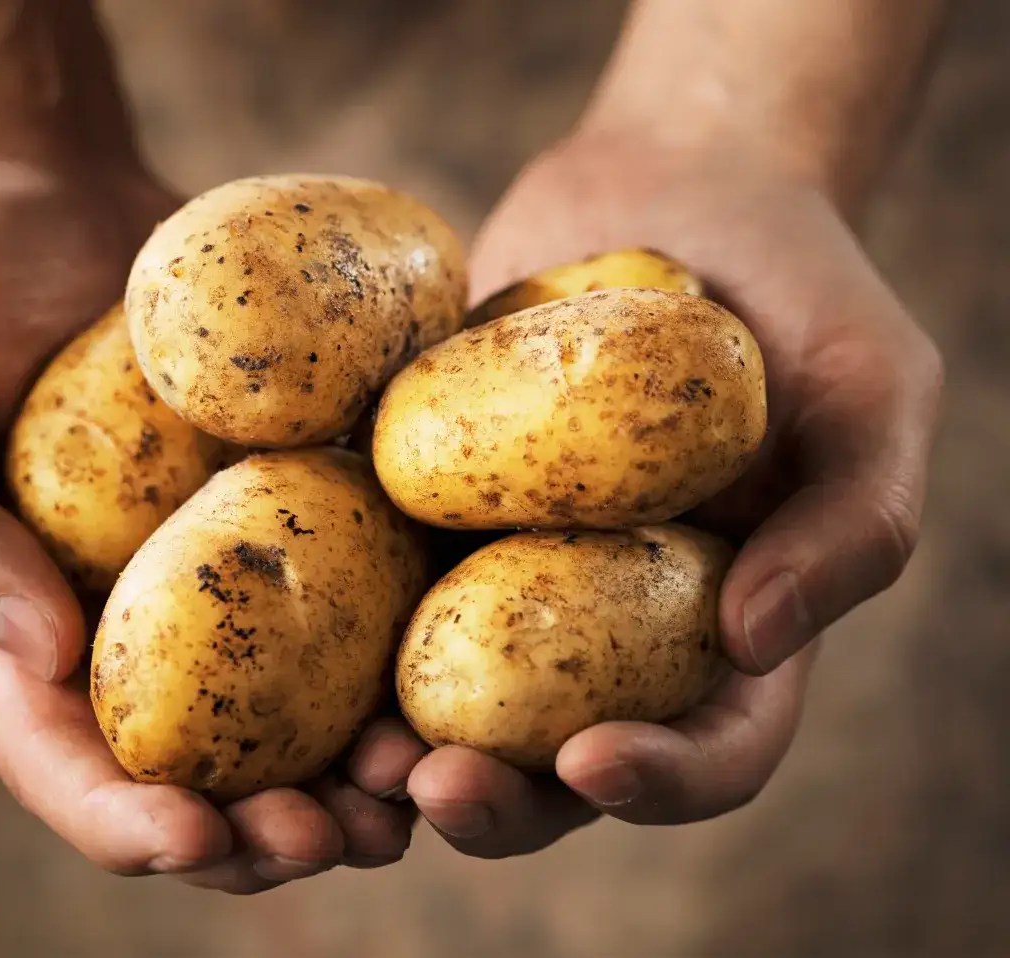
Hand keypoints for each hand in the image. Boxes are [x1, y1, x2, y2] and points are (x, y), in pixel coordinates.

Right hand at [0, 160, 419, 891]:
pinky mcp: (299, 516)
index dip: (126, 824)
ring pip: (299, 715)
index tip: (193, 839)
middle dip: (267, 831)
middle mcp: (135, 632)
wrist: (58, 202)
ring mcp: (227, 581)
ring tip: (421, 789)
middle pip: (203, 772)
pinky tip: (462, 667)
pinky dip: (408, 650)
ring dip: (360, 773)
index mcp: (21, 637)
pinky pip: (359, 599)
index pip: (67, 765)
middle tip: (338, 838)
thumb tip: (40, 656)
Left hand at [403, 128, 942, 854]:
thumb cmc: (797, 289)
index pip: (712, 747)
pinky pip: (377, 579)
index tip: (595, 762)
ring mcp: (509, 572)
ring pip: (450, 698)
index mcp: (727, 624)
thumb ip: (852, 521)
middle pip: (557, 761)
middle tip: (431, 786)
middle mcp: (612, 624)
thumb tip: (754, 640)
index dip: (662, 782)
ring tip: (351, 752)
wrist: (672, 189)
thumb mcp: (872, 390)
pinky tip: (290, 622)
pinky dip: (335, 622)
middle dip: (498, 799)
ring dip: (397, 747)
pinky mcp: (430, 509)